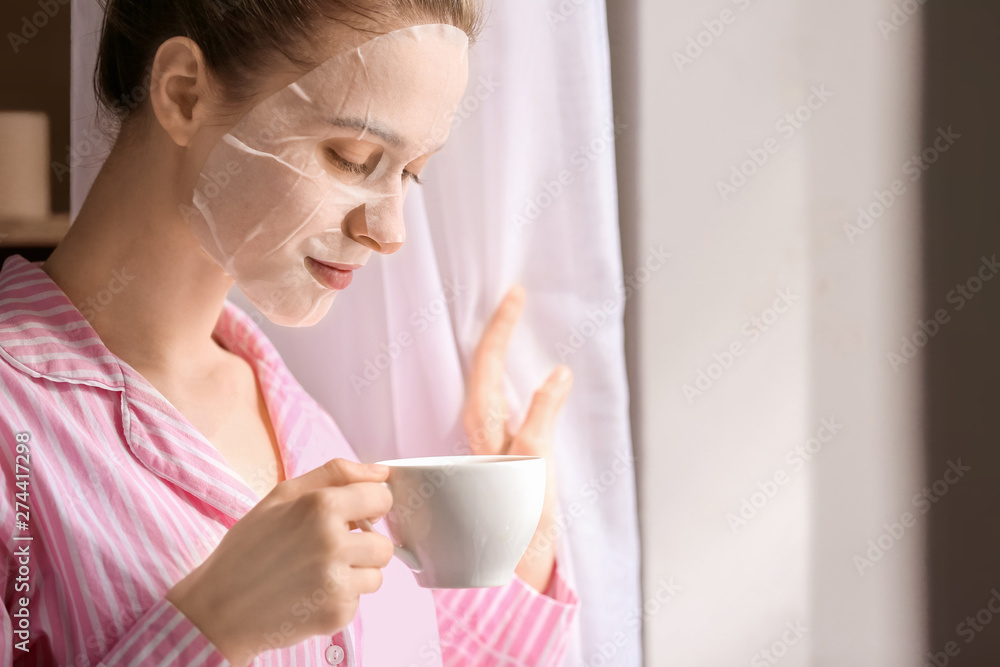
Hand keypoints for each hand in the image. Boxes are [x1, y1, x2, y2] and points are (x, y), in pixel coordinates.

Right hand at [165, 459, 394, 665]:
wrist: (218, 608)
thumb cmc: (248, 548)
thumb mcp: (281, 496)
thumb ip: (335, 474)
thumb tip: (381, 472)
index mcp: (320, 506)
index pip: (381, 498)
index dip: (370, 507)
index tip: (356, 516)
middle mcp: (333, 542)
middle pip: (384, 543)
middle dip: (363, 547)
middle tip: (329, 551)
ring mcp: (336, 581)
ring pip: (377, 574)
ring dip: (355, 575)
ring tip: (317, 574)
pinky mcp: (337, 614)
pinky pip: (359, 601)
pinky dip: (339, 599)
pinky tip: (310, 595)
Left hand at [461, 284, 572, 591]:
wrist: (512, 566)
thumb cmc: (518, 521)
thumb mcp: (534, 463)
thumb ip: (543, 417)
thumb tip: (557, 374)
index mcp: (483, 426)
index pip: (488, 364)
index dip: (501, 327)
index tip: (515, 294)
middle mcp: (479, 432)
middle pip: (485, 370)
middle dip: (498, 333)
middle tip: (513, 300)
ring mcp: (488, 444)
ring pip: (489, 387)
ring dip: (499, 354)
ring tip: (510, 325)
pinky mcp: (500, 456)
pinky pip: (502, 406)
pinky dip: (510, 383)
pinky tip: (518, 379)